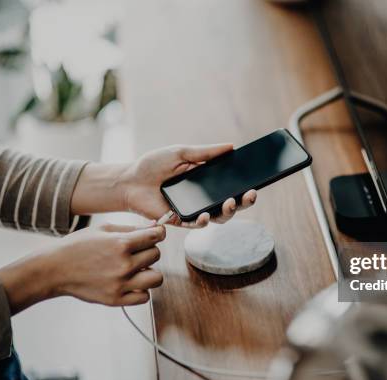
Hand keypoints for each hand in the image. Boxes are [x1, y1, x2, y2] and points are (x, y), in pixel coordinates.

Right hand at [0, 223, 165, 312]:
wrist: (54, 269)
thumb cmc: (77, 246)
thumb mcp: (103, 230)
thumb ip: (132, 229)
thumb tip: (156, 227)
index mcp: (121, 244)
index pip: (156, 237)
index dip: (158, 234)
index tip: (155, 235)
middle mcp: (123, 265)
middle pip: (156, 255)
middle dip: (148, 251)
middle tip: (135, 252)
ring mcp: (120, 284)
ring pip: (156, 278)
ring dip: (150, 272)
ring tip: (137, 269)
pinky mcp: (116, 300)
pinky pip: (144, 297)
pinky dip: (141, 290)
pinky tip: (130, 283)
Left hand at [119, 144, 256, 227]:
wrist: (130, 179)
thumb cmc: (154, 165)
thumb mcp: (181, 153)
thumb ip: (206, 152)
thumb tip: (231, 146)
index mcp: (206, 181)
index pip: (231, 185)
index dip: (245, 185)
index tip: (256, 182)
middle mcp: (203, 198)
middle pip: (231, 204)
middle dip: (244, 202)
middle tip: (250, 194)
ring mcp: (193, 211)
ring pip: (218, 217)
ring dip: (228, 212)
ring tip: (230, 203)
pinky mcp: (180, 221)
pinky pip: (196, 225)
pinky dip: (203, 221)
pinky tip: (205, 215)